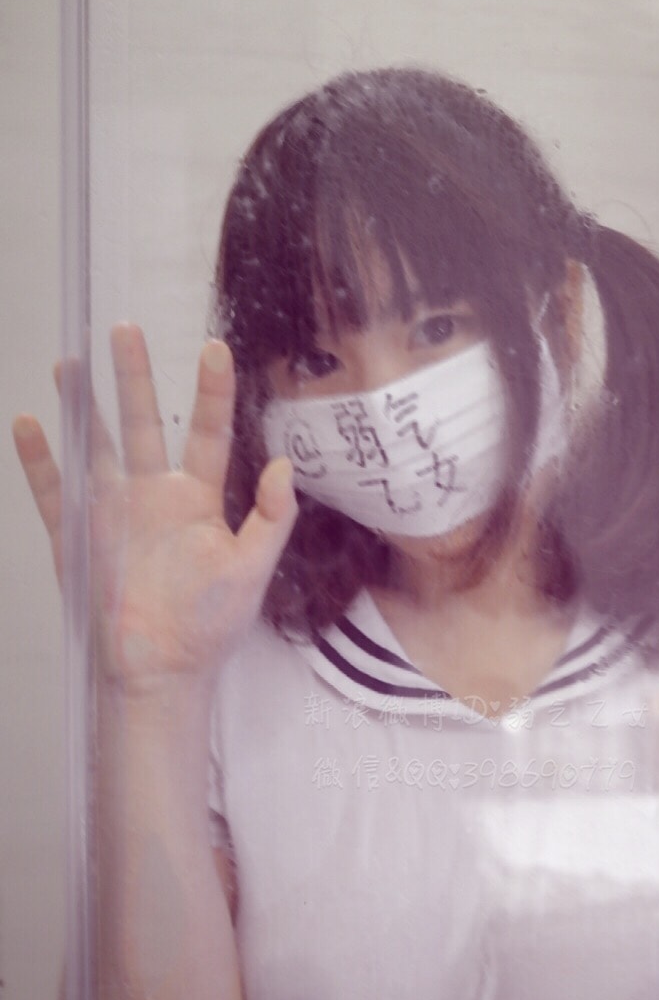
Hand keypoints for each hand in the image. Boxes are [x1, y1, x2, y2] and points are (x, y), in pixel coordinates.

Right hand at [12, 324, 296, 691]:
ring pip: (95, 446)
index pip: (209, 433)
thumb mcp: (253, 569)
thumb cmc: (211, 625)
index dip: (212, 392)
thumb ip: (273, 518)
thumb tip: (287, 465)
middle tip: (125, 329)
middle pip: (144, 424)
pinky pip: (55, 492)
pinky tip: (30, 425)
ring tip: (70, 362)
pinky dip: (41, 460)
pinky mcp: (79, 537)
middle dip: (134, 377)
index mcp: (199, 499)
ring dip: (82, 407)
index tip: (216, 348)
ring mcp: (113, 512)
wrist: (162, 670)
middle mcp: (153, 495)